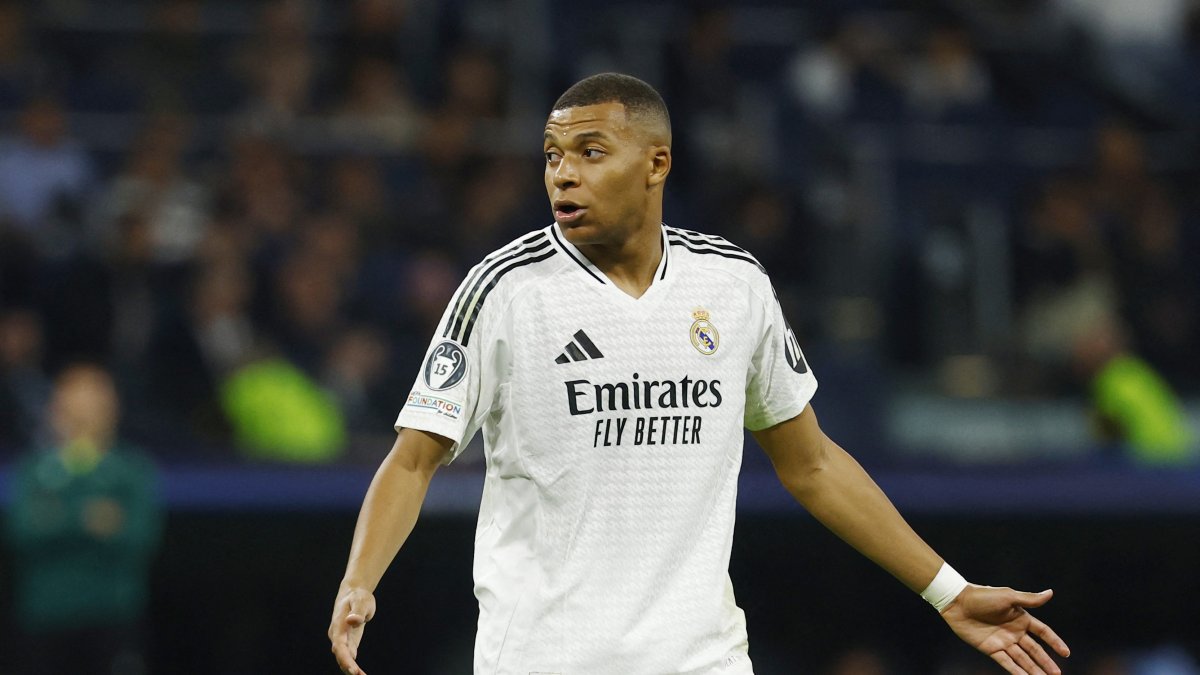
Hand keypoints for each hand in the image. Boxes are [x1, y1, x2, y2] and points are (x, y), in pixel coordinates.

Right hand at [329, 587, 376, 674]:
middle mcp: (337, 634)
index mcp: (338, 625)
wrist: (353, 594)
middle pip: (340, 654)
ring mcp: (341, 639)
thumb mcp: (361, 600)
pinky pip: (349, 657)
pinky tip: (361, 674)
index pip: (339, 645)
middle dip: (348, 667)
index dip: (344, 658)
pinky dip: (353, 666)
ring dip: (350, 669)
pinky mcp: (348, 642)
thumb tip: (352, 620)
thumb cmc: (358, 597)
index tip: (353, 669)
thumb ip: (357, 611)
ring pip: (343, 658)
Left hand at [941, 585, 1069, 674]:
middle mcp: (1014, 632)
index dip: (1054, 642)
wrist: (957, 602)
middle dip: (1046, 662)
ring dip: (1034, 670)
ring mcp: (1003, 641)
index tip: (1066, 653)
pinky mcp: (991, 649)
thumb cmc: (983, 596)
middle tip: (1057, 674)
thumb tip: (1050, 593)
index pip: (1043, 632)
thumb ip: (1029, 599)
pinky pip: (1006, 663)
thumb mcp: (1008, 596)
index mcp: (1021, 618)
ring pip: (1022, 659)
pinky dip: (1016, 672)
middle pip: (1034, 650)